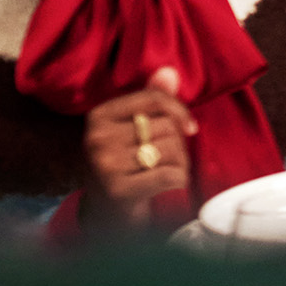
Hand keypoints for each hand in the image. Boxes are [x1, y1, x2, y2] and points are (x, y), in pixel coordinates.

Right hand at [85, 67, 196, 221]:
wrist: (106, 214)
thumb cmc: (125, 164)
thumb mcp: (132, 129)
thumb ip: (151, 99)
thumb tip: (169, 71)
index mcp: (98, 116)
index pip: (153, 99)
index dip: (180, 111)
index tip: (189, 127)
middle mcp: (97, 138)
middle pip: (166, 126)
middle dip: (177, 143)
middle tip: (164, 159)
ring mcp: (105, 165)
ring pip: (172, 149)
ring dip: (180, 162)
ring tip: (164, 172)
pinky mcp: (118, 190)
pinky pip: (171, 174)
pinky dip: (180, 179)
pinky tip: (169, 184)